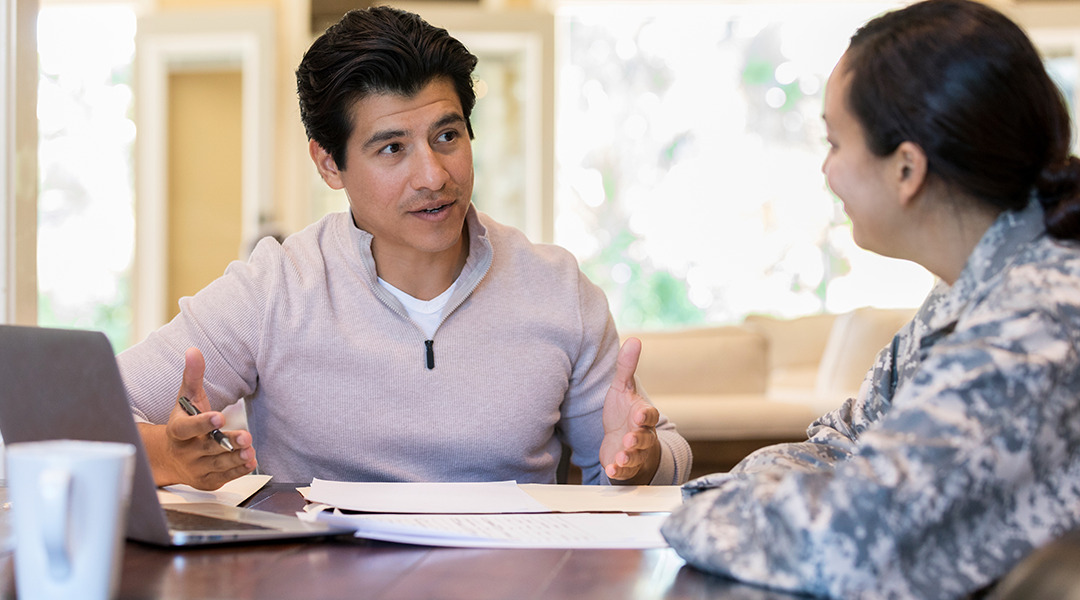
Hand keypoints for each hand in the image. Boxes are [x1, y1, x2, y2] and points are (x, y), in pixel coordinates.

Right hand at [139, 347, 256, 489]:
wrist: (172, 457)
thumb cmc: (184, 423)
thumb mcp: (187, 399)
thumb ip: (192, 376)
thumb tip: (194, 351)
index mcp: (177, 430)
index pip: (187, 428)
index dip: (202, 423)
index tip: (218, 416)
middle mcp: (185, 451)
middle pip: (208, 447)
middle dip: (227, 442)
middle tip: (245, 436)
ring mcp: (196, 468)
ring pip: (218, 464)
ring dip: (235, 457)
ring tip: (250, 449)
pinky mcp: (207, 481)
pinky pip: (224, 476)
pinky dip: (237, 469)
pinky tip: (249, 460)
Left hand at [599, 337, 660, 483]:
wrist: (623, 441)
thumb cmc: (624, 413)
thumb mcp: (623, 388)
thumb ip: (627, 367)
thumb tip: (634, 339)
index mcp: (643, 415)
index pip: (649, 414)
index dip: (645, 415)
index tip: (639, 414)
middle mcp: (642, 434)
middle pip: (643, 437)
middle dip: (637, 438)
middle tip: (629, 437)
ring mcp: (634, 452)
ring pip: (635, 455)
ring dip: (628, 456)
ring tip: (620, 457)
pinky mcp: (624, 467)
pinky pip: (624, 471)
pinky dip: (618, 471)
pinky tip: (611, 470)